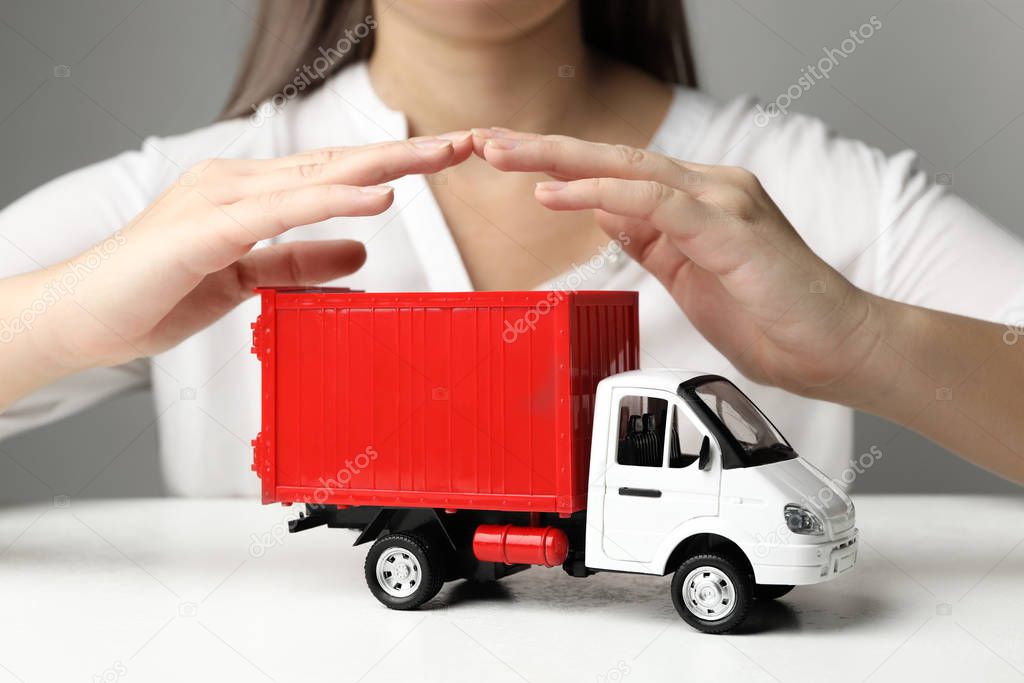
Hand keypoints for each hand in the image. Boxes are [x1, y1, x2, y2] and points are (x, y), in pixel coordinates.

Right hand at [22, 133, 472, 374]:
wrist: (82, 318)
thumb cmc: (156, 292)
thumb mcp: (246, 278)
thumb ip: (299, 260)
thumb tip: (360, 247)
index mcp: (251, 194)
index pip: (336, 174)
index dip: (393, 166)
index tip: (445, 160)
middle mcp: (238, 184)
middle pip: (337, 164)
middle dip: (405, 155)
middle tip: (465, 143)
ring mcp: (219, 200)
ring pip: (316, 177)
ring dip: (383, 167)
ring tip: (438, 159)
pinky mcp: (204, 230)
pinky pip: (279, 212)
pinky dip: (331, 201)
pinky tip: (376, 196)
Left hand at [473, 128, 880, 403]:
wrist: (834, 348)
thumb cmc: (768, 317)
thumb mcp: (688, 274)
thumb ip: (650, 239)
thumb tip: (603, 209)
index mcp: (697, 199)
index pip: (615, 171)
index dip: (557, 164)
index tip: (507, 161)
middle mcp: (710, 188)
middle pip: (611, 158)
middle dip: (542, 149)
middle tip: (485, 141)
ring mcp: (723, 201)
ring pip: (626, 168)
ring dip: (558, 161)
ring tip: (503, 157)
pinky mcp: (731, 226)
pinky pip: (656, 201)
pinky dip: (603, 194)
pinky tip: (558, 194)